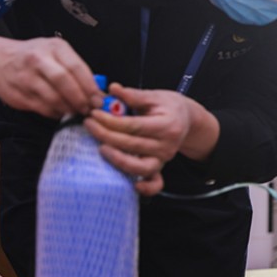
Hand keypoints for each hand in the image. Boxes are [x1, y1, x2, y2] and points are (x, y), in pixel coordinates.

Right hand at [0, 36, 102, 116]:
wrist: (1, 59)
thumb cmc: (37, 56)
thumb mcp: (58, 54)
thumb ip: (78, 71)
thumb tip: (100, 94)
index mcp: (54, 48)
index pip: (76, 67)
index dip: (90, 87)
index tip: (98, 100)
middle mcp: (38, 60)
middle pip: (63, 81)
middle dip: (80, 99)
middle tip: (88, 109)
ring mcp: (26, 76)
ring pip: (52, 98)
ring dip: (69, 109)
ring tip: (77, 112)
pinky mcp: (18, 93)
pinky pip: (42, 108)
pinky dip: (56, 113)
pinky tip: (62, 112)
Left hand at [84, 83, 218, 195]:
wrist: (187, 119)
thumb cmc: (170, 106)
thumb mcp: (155, 96)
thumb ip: (133, 94)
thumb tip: (113, 89)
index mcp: (166, 125)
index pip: (133, 126)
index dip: (111, 121)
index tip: (94, 114)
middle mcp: (166, 145)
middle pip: (132, 144)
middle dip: (106, 135)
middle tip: (89, 124)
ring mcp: (163, 158)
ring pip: (140, 166)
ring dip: (118, 160)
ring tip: (101, 148)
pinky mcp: (160, 166)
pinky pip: (155, 183)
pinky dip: (147, 188)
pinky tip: (134, 185)